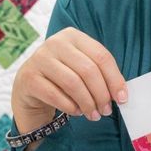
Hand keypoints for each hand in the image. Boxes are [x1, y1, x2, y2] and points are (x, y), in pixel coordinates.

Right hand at [11, 27, 127, 134]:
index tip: (122, 99)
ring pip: (73, 83)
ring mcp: (39, 59)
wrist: (29, 88)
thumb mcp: (82, 69)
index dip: (115, 79)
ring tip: (94, 115)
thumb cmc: (62, 79)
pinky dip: (71, 107)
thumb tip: (121, 95)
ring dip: (88, 103)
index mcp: (73, 36)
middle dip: (101, 94)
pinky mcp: (28, 78)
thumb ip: (100, 75)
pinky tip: (77, 112)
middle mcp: (55, 42)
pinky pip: (56, 96)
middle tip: (106, 111)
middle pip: (88, 70)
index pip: (101, 56)